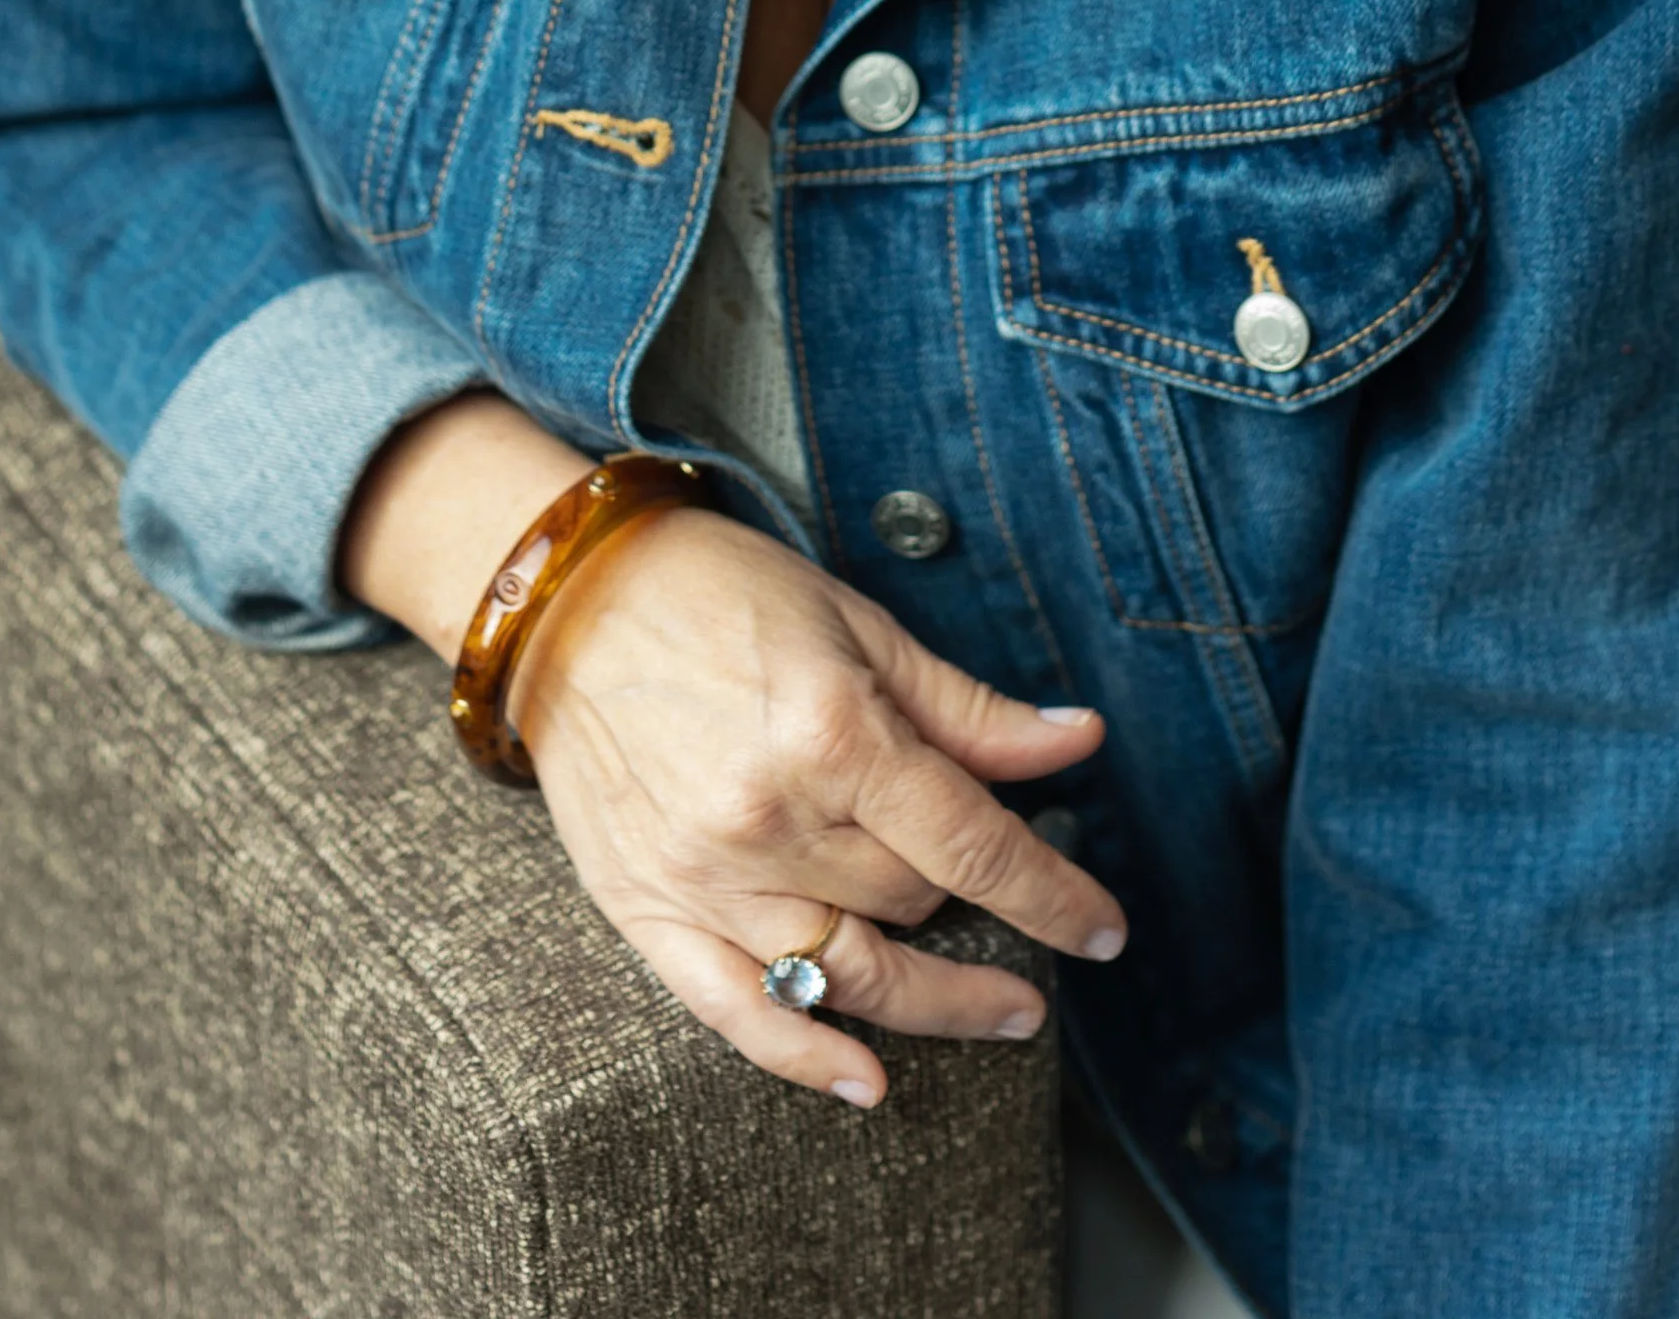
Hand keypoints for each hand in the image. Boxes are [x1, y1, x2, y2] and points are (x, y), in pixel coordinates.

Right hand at [510, 500, 1123, 1105]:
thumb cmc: (721, 593)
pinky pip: (738, 1014)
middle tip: (1012, 896)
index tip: (1105, 931)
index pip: (975, 845)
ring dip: (936, 1005)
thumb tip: (1076, 740)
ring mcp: (706, 879)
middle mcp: (772, 820)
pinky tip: (870, 1083)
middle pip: (914, 901)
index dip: (1054, 896)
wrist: (572, 601)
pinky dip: (807, 1060)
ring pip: (850, 973)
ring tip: (1004, 1014)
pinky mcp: (648, 913)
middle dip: (978, 904)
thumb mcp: (859, 626)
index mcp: (833, 735)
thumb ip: (966, 708)